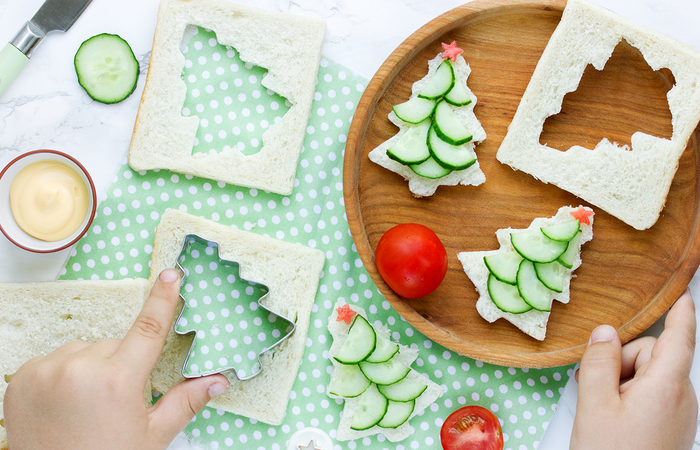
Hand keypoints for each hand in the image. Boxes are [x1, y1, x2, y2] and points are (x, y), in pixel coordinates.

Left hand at [3, 269, 229, 449]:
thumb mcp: (151, 436)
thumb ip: (185, 402)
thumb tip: (218, 380)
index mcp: (117, 382)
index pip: (149, 329)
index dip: (163, 299)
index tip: (171, 275)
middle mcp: (80, 369)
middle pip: (116, 345)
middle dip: (123, 364)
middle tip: (116, 401)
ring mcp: (48, 370)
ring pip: (86, 350)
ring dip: (92, 367)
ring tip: (87, 405)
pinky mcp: (25, 376)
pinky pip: (56, 359)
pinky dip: (64, 374)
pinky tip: (65, 402)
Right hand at [571, 289, 697, 449]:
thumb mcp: (594, 405)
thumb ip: (598, 361)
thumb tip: (605, 332)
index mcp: (666, 386)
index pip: (680, 337)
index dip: (682, 310)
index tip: (685, 290)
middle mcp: (680, 397)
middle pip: (653, 354)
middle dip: (622, 360)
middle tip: (598, 388)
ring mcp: (678, 413)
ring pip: (648, 374)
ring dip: (622, 381)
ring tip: (604, 410)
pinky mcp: (671, 425)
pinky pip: (650, 394)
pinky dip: (629, 395)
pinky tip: (613, 417)